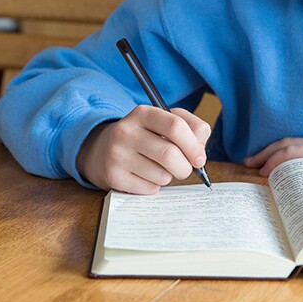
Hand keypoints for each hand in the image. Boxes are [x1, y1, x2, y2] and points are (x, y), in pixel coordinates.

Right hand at [76, 105, 210, 194]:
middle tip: (185, 169)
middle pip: (170, 154)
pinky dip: (155, 186)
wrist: (102, 150)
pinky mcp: (113, 176)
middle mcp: (126, 131)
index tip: (200, 158)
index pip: (175, 126)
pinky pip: (149, 188)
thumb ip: (191, 128)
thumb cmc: (145, 136)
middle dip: (185, 167)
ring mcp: (117, 154)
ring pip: (162, 175)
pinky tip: (145, 176)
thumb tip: (200, 152)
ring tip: (159, 168)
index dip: (193, 145)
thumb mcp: (164, 122)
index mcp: (143, 113)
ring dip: (169, 176)